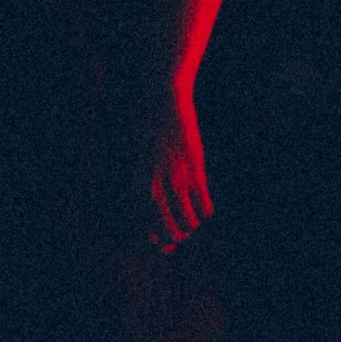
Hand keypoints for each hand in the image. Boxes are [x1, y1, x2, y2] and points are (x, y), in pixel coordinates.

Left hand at [139, 87, 212, 252]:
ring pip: (187, 217)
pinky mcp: (194, 164)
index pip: (142, 222)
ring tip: (192, 226)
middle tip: (179, 239)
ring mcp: (176, 172)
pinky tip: (205, 212)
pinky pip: (202, 200)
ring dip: (190, 226)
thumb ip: (141, 183)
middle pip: (166, 226)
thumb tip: (146, 209)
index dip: (152, 239)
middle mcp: (155, 179)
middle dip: (173, 238)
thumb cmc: (145, 127)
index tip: (161, 246)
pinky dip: (205, 212)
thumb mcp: (135, 157)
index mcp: (136, 178)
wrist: (161, 95)